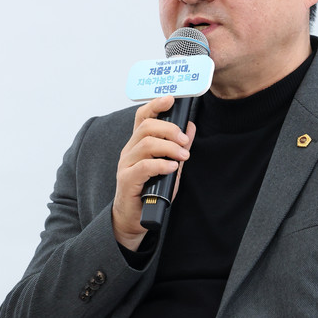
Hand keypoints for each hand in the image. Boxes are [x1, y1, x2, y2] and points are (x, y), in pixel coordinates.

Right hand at [112, 96, 195, 250]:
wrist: (135, 218)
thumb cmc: (151, 191)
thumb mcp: (170, 165)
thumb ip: (178, 147)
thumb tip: (190, 127)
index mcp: (138, 144)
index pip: (143, 117)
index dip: (155, 105)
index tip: (170, 99)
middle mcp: (130, 150)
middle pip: (146, 127)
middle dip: (169, 129)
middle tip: (185, 140)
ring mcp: (126, 164)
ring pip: (146, 144)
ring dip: (169, 147)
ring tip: (183, 155)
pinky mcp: (127, 180)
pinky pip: (144, 166)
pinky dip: (161, 164)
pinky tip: (172, 167)